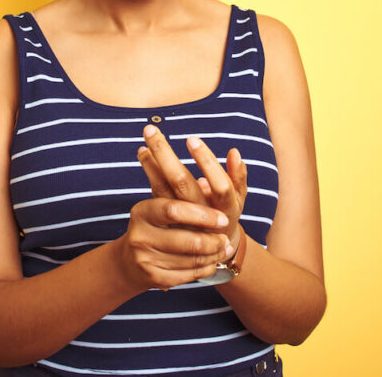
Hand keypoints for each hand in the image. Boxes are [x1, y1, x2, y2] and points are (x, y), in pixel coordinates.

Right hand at [117, 196, 233, 291]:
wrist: (130, 261)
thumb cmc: (155, 226)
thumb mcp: (160, 207)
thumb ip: (180, 195)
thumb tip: (206, 181)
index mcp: (142, 211)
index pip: (174, 210)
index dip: (202, 215)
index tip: (224, 219)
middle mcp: (139, 235)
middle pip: (187, 240)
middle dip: (213, 242)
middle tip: (226, 239)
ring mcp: (144, 259)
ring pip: (191, 260)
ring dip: (213, 256)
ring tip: (224, 249)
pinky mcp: (152, 278)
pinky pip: (188, 275)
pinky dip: (205, 269)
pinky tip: (212, 263)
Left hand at [136, 125, 248, 254]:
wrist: (208, 252)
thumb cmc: (224, 215)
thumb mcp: (237, 199)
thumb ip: (238, 177)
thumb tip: (234, 152)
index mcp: (224, 209)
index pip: (217, 185)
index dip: (206, 163)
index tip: (191, 139)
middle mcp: (200, 215)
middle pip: (181, 183)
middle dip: (165, 154)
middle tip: (151, 129)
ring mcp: (181, 220)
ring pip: (162, 189)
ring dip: (151, 163)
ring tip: (143, 141)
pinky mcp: (165, 221)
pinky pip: (155, 193)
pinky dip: (149, 171)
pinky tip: (142, 153)